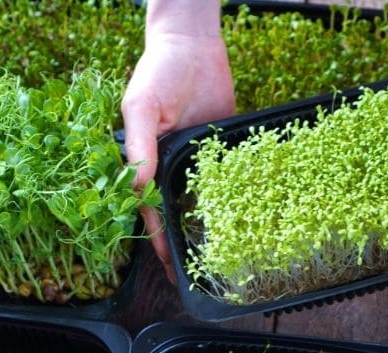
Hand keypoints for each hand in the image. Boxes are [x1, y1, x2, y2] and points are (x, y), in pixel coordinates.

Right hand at [121, 1, 234, 282]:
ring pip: (204, 200)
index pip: (150, 210)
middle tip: (202, 271)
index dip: (159, 239)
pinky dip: (237, 197)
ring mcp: (198, 161)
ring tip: (227, 254)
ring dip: (212, 225)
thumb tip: (138, 186)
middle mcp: (172, 167)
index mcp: (147, 163)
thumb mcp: (141, 107)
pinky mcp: (223, 150)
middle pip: (178, 211)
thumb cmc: (158, 73)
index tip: (170, 267)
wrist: (193, 46)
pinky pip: (230, 178)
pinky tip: (249, 217)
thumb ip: (139, 145)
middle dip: (186, 240)